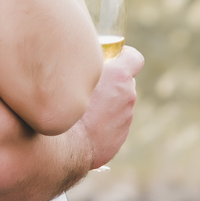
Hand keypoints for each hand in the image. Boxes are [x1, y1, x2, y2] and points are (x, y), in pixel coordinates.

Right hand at [78, 45, 143, 169]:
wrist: (67, 146)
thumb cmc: (65, 105)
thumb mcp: (70, 72)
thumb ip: (82, 62)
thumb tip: (78, 54)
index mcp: (120, 77)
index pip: (134, 58)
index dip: (123, 55)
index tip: (110, 57)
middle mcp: (128, 96)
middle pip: (124, 81)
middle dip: (111, 80)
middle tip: (88, 82)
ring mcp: (125, 118)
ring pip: (118, 103)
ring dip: (106, 102)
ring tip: (83, 106)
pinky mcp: (120, 137)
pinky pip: (113, 122)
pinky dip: (102, 121)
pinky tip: (83, 124)